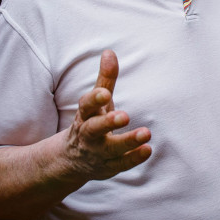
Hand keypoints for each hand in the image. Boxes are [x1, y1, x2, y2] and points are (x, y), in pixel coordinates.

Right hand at [64, 50, 151, 179]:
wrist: (71, 160)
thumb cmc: (90, 122)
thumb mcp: (96, 102)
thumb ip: (105, 80)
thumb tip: (109, 52)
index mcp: (85, 116)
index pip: (86, 106)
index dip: (94, 99)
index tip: (105, 93)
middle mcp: (88, 135)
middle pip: (94, 129)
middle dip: (108, 123)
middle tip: (125, 116)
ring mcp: (97, 153)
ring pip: (110, 149)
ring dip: (127, 142)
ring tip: (146, 133)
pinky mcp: (108, 167)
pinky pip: (121, 164)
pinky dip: (133, 158)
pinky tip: (148, 149)